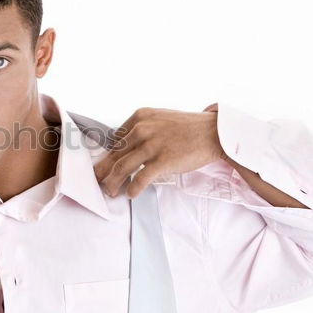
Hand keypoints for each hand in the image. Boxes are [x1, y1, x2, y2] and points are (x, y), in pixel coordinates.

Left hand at [93, 104, 226, 198]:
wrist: (215, 132)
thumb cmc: (188, 128)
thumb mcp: (160, 119)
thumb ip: (142, 130)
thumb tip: (125, 148)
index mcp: (140, 118)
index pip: (115, 139)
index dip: (108, 155)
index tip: (105, 165)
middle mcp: (142, 130)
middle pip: (114, 154)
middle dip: (103, 171)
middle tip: (97, 181)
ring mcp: (152, 145)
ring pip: (122, 168)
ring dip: (113, 183)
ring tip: (111, 191)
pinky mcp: (162, 161)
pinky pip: (140, 179)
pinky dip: (133, 189)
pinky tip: (131, 194)